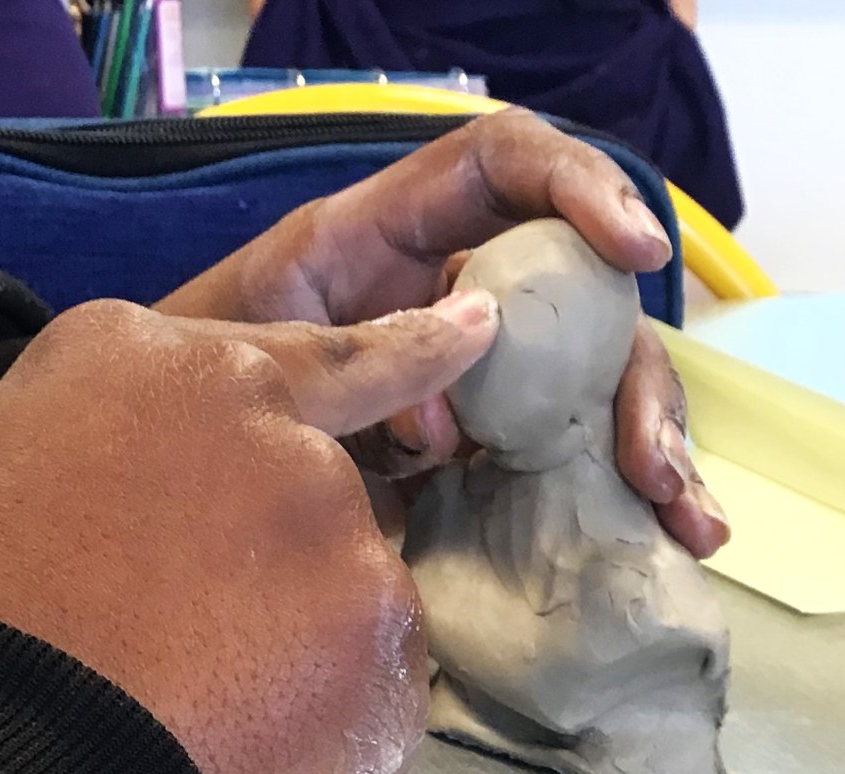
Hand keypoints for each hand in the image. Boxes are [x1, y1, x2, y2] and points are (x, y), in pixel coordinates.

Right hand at [0, 300, 495, 773]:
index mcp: (170, 372)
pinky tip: (250, 756)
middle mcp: (285, 441)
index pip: (320, 356)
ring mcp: (349, 551)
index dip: (405, 351)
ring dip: (306, 653)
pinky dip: (329, 730)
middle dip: (281, 566)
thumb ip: (138, 448)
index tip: (476, 327)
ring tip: (209, 715)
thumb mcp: (11, 467)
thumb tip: (198, 494)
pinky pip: (374, 696)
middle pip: (327, 500)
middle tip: (193, 645)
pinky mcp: (387, 663)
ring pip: (355, 602)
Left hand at [161, 109, 728, 559]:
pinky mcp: (470, 447)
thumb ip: (349, 351)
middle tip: (655, 464)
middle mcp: (447, 297)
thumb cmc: (191, 381)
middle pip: (580, 305)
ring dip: (649, 447)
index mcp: (390, 238)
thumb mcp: (250, 345)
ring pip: (589, 387)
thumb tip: (457, 393)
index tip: (634, 250)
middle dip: (636, 376)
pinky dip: (607, 495)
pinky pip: (556, 456)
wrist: (156, 467)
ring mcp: (468, 375)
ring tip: (687, 522)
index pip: (506, 167)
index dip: (579, 188)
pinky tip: (657, 535)